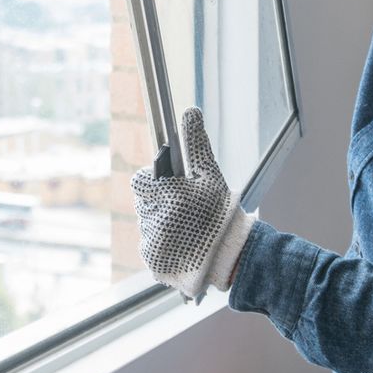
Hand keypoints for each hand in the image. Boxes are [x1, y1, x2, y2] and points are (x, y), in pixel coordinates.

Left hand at [131, 107, 256, 302]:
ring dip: (161, 223)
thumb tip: (190, 111)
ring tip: (187, 229)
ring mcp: (153, 243)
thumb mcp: (210, 175)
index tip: (172, 187)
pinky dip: (162, 244)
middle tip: (185, 210)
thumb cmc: (221, 212)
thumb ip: (196, 144)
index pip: (140, 180)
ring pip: (147, 223)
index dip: (155, 181)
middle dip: (160, 201)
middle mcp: (156, 219)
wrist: (231, 256)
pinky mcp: (153, 260)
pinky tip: (182, 244)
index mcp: (168, 195)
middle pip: (143, 202)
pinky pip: (149, 245)